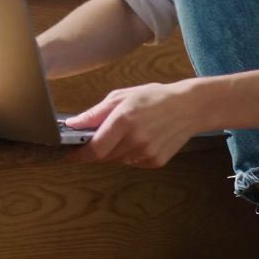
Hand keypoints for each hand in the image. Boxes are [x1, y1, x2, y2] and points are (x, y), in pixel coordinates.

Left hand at [64, 79, 207, 167]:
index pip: (95, 148)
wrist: (189, 107)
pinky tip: (143, 138)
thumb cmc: (154, 97)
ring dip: (115, 150)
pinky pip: (132, 162)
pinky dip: (130, 153)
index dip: (79, 155)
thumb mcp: (123, 96)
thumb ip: (96, 112)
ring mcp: (147, 153)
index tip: (69, 155)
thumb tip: (73, 124)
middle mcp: (135, 140)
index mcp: (124, 120)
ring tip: (129, 131)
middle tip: (103, 134)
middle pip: (104, 156)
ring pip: (118, 160)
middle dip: (97, 148)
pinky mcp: (156, 162)